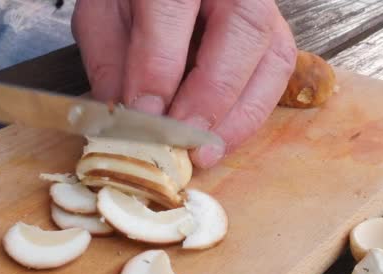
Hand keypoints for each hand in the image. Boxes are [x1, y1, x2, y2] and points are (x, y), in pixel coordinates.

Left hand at [72, 0, 296, 167]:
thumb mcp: (104, 13)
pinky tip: (223, 136)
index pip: (172, 11)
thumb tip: (127, 119)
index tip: (143, 118)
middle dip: (212, 96)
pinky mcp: (275, 32)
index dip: (158, 70)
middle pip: (243, 29)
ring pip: (273, 57)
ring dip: (241, 115)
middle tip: (185, 142)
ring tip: (207, 151)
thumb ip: (110, 60)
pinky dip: (251, 112)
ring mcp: (263, 4)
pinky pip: (278, 74)